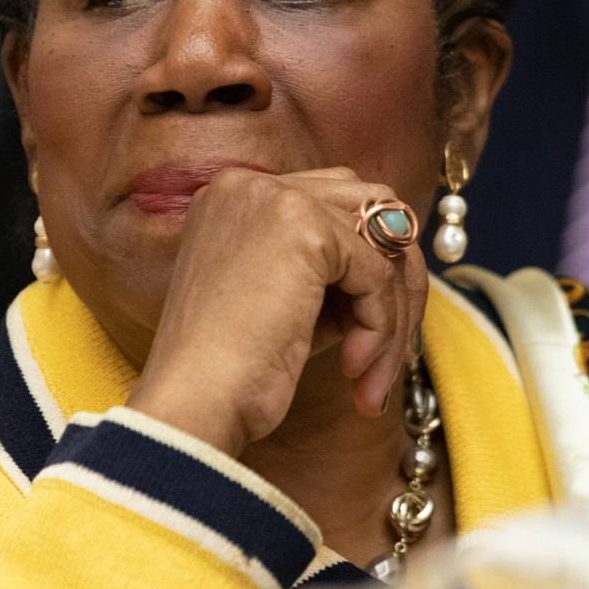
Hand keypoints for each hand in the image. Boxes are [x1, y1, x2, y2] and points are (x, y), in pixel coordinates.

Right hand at [127, 167, 427, 456]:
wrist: (193, 403)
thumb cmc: (229, 371)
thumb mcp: (282, 301)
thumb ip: (329, 271)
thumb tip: (396, 268)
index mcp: (235, 196)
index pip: (335, 203)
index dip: (365, 267)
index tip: (371, 336)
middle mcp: (250, 185)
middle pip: (370, 209)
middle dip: (393, 284)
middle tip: (390, 355)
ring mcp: (276, 199)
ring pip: (384, 242)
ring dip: (392, 315)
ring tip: (372, 377)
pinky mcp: (305, 228)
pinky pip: (378, 275)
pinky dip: (380, 327)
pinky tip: (353, 369)